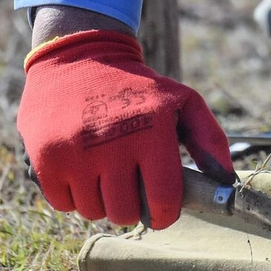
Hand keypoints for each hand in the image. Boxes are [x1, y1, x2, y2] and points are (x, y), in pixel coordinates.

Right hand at [17, 25, 233, 228]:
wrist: (79, 56)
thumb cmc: (138, 86)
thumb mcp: (182, 101)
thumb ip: (210, 140)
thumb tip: (225, 180)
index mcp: (151, 132)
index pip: (163, 200)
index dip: (165, 213)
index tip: (162, 209)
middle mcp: (111, 145)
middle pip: (125, 213)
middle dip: (133, 207)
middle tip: (131, 186)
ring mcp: (74, 153)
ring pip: (93, 212)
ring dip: (102, 200)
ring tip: (106, 173)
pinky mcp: (45, 157)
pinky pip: (63, 204)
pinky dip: (74, 195)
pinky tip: (82, 170)